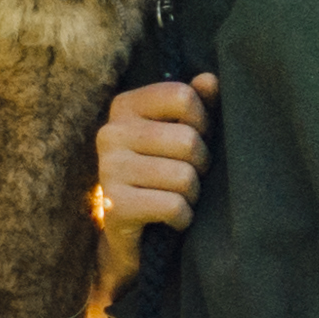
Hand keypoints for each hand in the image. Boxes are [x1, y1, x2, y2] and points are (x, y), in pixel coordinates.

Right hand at [88, 73, 212, 233]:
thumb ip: (195, 105)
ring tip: (179, 198)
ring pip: (184, 176)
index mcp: (125, 107)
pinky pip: (173, 206)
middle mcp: (110, 133)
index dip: (203, 121)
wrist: (132, 238)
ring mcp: (108, 170)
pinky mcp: (115, 207)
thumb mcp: (178, 135)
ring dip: (193, 194)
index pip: (182, 96)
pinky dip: (184, 218)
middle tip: (188, 177)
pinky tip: (172, 220)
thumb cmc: (162, 177)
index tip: (196, 139)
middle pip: (188, 140)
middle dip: (201, 165)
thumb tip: (209, 80)